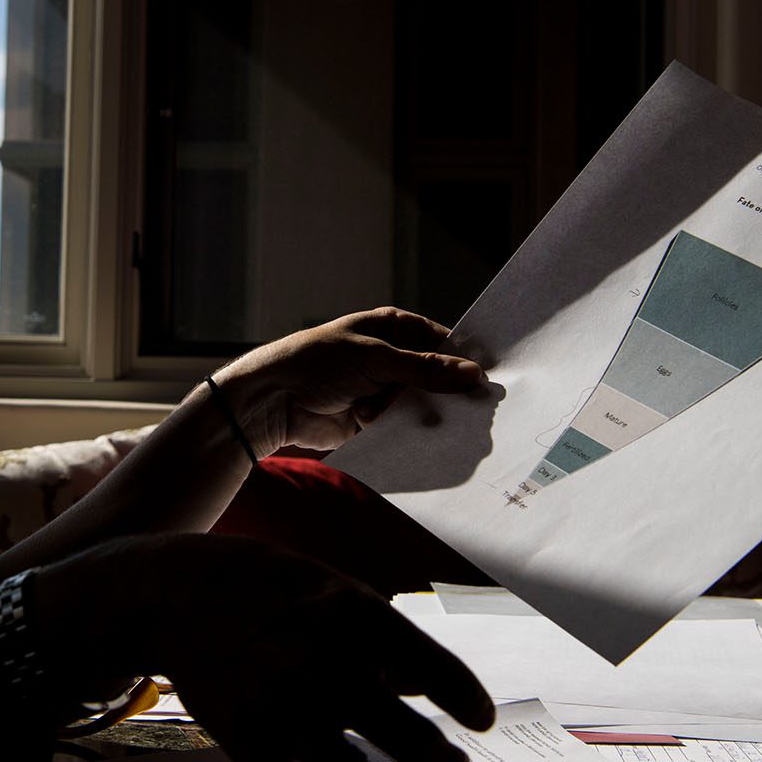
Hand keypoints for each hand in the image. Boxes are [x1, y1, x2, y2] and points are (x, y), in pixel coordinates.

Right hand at [138, 535, 494, 761]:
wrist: (177, 595)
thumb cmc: (269, 588)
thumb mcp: (334, 589)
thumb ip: (382, 636)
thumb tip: (426, 682)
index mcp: (356, 617)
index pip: (436, 670)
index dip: (467, 701)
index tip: (481, 721)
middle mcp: (326, 667)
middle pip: (411, 739)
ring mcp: (286, 711)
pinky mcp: (249, 745)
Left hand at [213, 307, 485, 454]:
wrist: (272, 402)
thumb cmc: (316, 363)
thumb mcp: (374, 358)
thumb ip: (423, 367)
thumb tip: (471, 373)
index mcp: (394, 329)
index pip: (442, 341)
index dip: (464, 359)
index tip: (489, 380)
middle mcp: (394, 358)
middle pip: (437, 377)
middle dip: (448, 394)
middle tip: (474, 411)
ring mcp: (385, 391)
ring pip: (423, 405)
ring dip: (421, 415)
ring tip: (428, 421)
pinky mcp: (376, 421)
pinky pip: (403, 428)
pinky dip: (403, 432)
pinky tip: (399, 432)